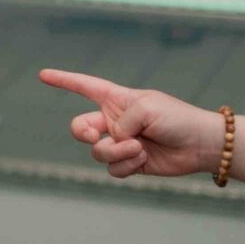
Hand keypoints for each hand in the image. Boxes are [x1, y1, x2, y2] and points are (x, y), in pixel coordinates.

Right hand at [40, 69, 222, 179]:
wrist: (201, 144)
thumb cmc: (178, 118)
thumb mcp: (145, 107)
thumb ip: (120, 122)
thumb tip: (113, 141)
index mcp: (117, 100)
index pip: (84, 87)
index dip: (63, 80)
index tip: (42, 75)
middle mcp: (114, 121)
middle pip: (78, 127)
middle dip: (81, 132)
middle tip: (93, 135)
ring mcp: (121, 143)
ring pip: (97, 151)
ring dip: (115, 151)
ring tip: (137, 148)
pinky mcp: (130, 163)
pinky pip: (113, 168)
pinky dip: (126, 165)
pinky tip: (143, 159)